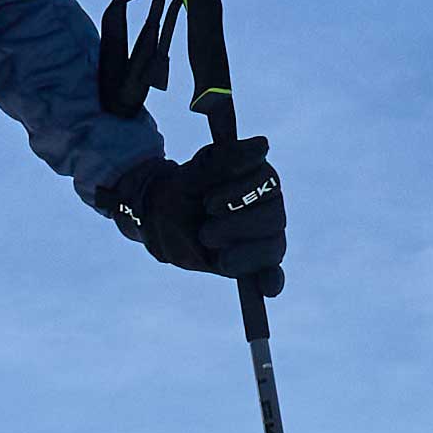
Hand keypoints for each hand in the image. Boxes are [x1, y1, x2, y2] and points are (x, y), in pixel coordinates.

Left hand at [92, 131, 285, 294]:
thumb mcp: (197, 173)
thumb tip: (263, 145)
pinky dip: (271, 280)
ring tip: (209, 245)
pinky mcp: (255, 262)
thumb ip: (227, 160)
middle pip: (272, 217)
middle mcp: (268, 205)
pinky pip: (272, 272)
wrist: (160, 218)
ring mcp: (264, 235)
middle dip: (235, 226)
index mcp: (259, 177)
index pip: (267, 183)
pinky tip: (267, 288)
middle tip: (204, 230)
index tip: (207, 202)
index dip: (238, 194)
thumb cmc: (182, 190)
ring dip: (240, 252)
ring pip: (272, 246)